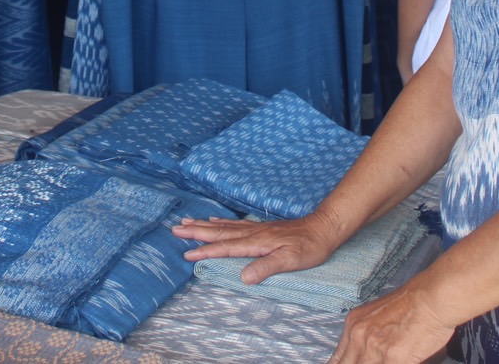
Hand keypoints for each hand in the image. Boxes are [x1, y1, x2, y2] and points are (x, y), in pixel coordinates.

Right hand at [174, 213, 338, 284]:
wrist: (323, 228)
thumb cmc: (309, 247)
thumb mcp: (290, 260)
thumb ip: (266, 267)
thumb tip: (244, 277)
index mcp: (256, 242)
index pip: (226, 247)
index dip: (206, 251)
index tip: (187, 253)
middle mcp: (252, 233)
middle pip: (219, 232)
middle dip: (196, 232)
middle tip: (175, 229)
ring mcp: (256, 229)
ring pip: (224, 227)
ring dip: (204, 226)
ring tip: (186, 222)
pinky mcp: (261, 228)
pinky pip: (234, 224)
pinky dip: (220, 223)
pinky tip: (214, 220)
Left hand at [328, 284, 456, 363]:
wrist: (431, 298)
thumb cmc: (412, 303)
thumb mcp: (378, 314)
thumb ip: (368, 334)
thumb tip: (369, 353)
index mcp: (353, 325)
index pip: (338, 358)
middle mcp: (358, 336)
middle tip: (375, 362)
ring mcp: (374, 349)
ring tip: (387, 361)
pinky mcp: (393, 358)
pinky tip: (400, 363)